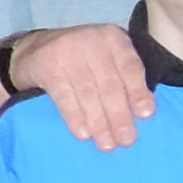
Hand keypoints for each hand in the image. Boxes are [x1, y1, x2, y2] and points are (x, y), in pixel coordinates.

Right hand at [16, 21, 150, 153]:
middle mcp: (91, 40)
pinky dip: (75, 117)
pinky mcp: (46, 65)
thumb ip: (125, 78)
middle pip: (109, 83)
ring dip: (99, 122)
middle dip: (119, 115)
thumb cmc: (85, 60)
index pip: (130, 66)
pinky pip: (64, 96)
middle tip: (127, 141)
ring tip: (107, 145)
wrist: (37, 50)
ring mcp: (67, 51)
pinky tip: (84, 134)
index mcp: (113, 38)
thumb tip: (143, 114)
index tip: (146, 115)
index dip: (138, 91)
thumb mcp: (108, 59)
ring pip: (87, 93)